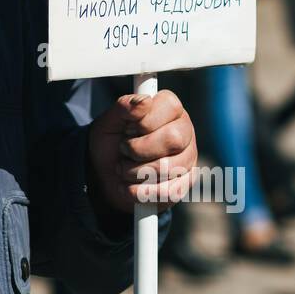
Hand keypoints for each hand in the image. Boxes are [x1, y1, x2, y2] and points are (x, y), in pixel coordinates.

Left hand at [87, 89, 198, 216]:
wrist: (105, 176)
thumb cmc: (111, 143)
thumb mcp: (109, 122)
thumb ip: (123, 107)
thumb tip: (144, 101)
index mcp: (168, 108)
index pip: (170, 106)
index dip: (144, 121)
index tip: (127, 130)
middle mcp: (184, 129)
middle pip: (173, 138)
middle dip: (139, 149)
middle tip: (123, 150)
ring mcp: (189, 157)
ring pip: (170, 167)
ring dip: (136, 172)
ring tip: (123, 169)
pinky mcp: (186, 183)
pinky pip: (169, 191)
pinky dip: (142, 192)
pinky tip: (130, 187)